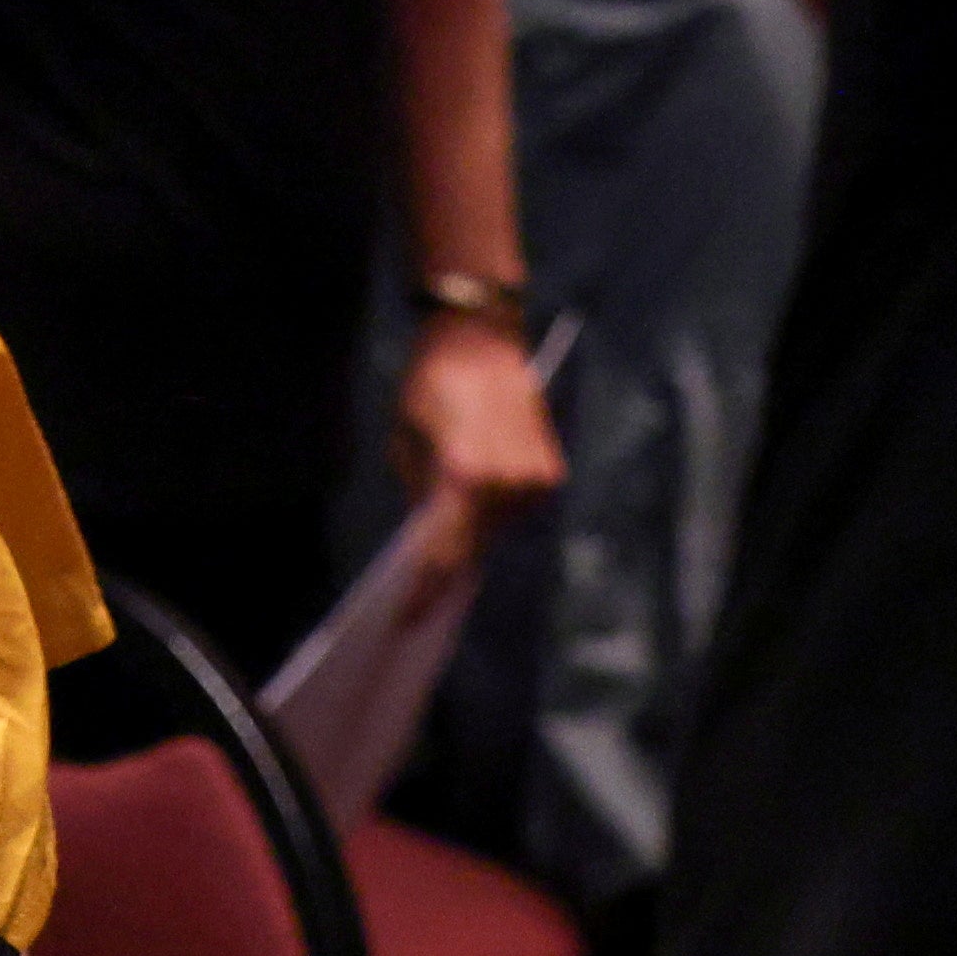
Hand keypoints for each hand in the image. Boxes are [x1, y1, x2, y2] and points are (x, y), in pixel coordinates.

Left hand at [389, 315, 564, 597]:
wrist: (482, 338)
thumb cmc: (432, 380)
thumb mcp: (406, 437)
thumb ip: (419, 491)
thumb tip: (423, 536)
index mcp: (465, 474)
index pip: (444, 549)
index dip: (425, 587)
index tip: (407, 617)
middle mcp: (508, 483)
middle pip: (473, 545)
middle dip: (446, 567)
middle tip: (420, 598)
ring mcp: (535, 479)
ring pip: (495, 529)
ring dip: (471, 536)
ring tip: (444, 549)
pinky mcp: (550, 470)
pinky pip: (513, 508)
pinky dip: (492, 513)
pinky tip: (472, 513)